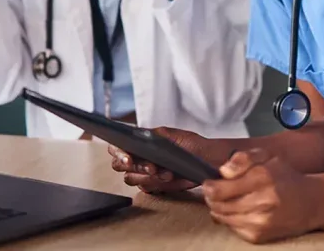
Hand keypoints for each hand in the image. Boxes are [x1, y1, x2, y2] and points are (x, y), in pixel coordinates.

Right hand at [107, 127, 233, 193]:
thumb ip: (150, 135)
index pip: (116, 148)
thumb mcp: (169, 135)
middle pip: (120, 167)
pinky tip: (169, 179)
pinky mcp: (155, 186)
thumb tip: (136, 135)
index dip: (118, 154)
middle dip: (136, 166)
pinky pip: (146, 188)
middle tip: (151, 167)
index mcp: (138, 143)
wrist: (207, 160)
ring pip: (132, 179)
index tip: (128, 159)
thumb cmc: (189, 145)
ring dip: (147, 177)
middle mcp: (138, 158)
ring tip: (165, 172)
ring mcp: (145, 174)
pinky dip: (156, 185)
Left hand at [202, 149, 323, 243]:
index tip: (210, 182)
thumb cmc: (286, 178)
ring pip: (221, 217)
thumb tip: (223, 171)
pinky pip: (231, 227)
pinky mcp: (258, 236)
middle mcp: (261, 202)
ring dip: (219, 208)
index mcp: (262, 178)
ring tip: (229, 199)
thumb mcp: (266, 156)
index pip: (218, 189)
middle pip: (216, 204)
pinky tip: (240, 210)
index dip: (208, 185)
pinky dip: (230, 219)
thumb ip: (241, 158)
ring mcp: (260, 222)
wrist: (311, 203)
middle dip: (212, 196)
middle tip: (217, 191)